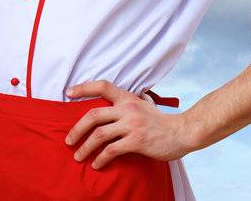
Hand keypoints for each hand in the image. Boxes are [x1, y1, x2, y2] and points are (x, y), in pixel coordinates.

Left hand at [63, 80, 198, 169]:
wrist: (183, 133)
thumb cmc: (164, 121)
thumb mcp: (149, 105)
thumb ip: (141, 99)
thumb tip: (141, 93)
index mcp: (128, 98)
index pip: (102, 86)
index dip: (83, 88)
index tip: (68, 93)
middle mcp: (128, 109)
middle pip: (93, 115)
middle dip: (77, 129)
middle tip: (68, 140)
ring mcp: (132, 125)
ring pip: (99, 135)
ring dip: (85, 147)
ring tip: (78, 156)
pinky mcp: (136, 141)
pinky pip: (111, 150)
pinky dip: (101, 158)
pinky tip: (97, 164)